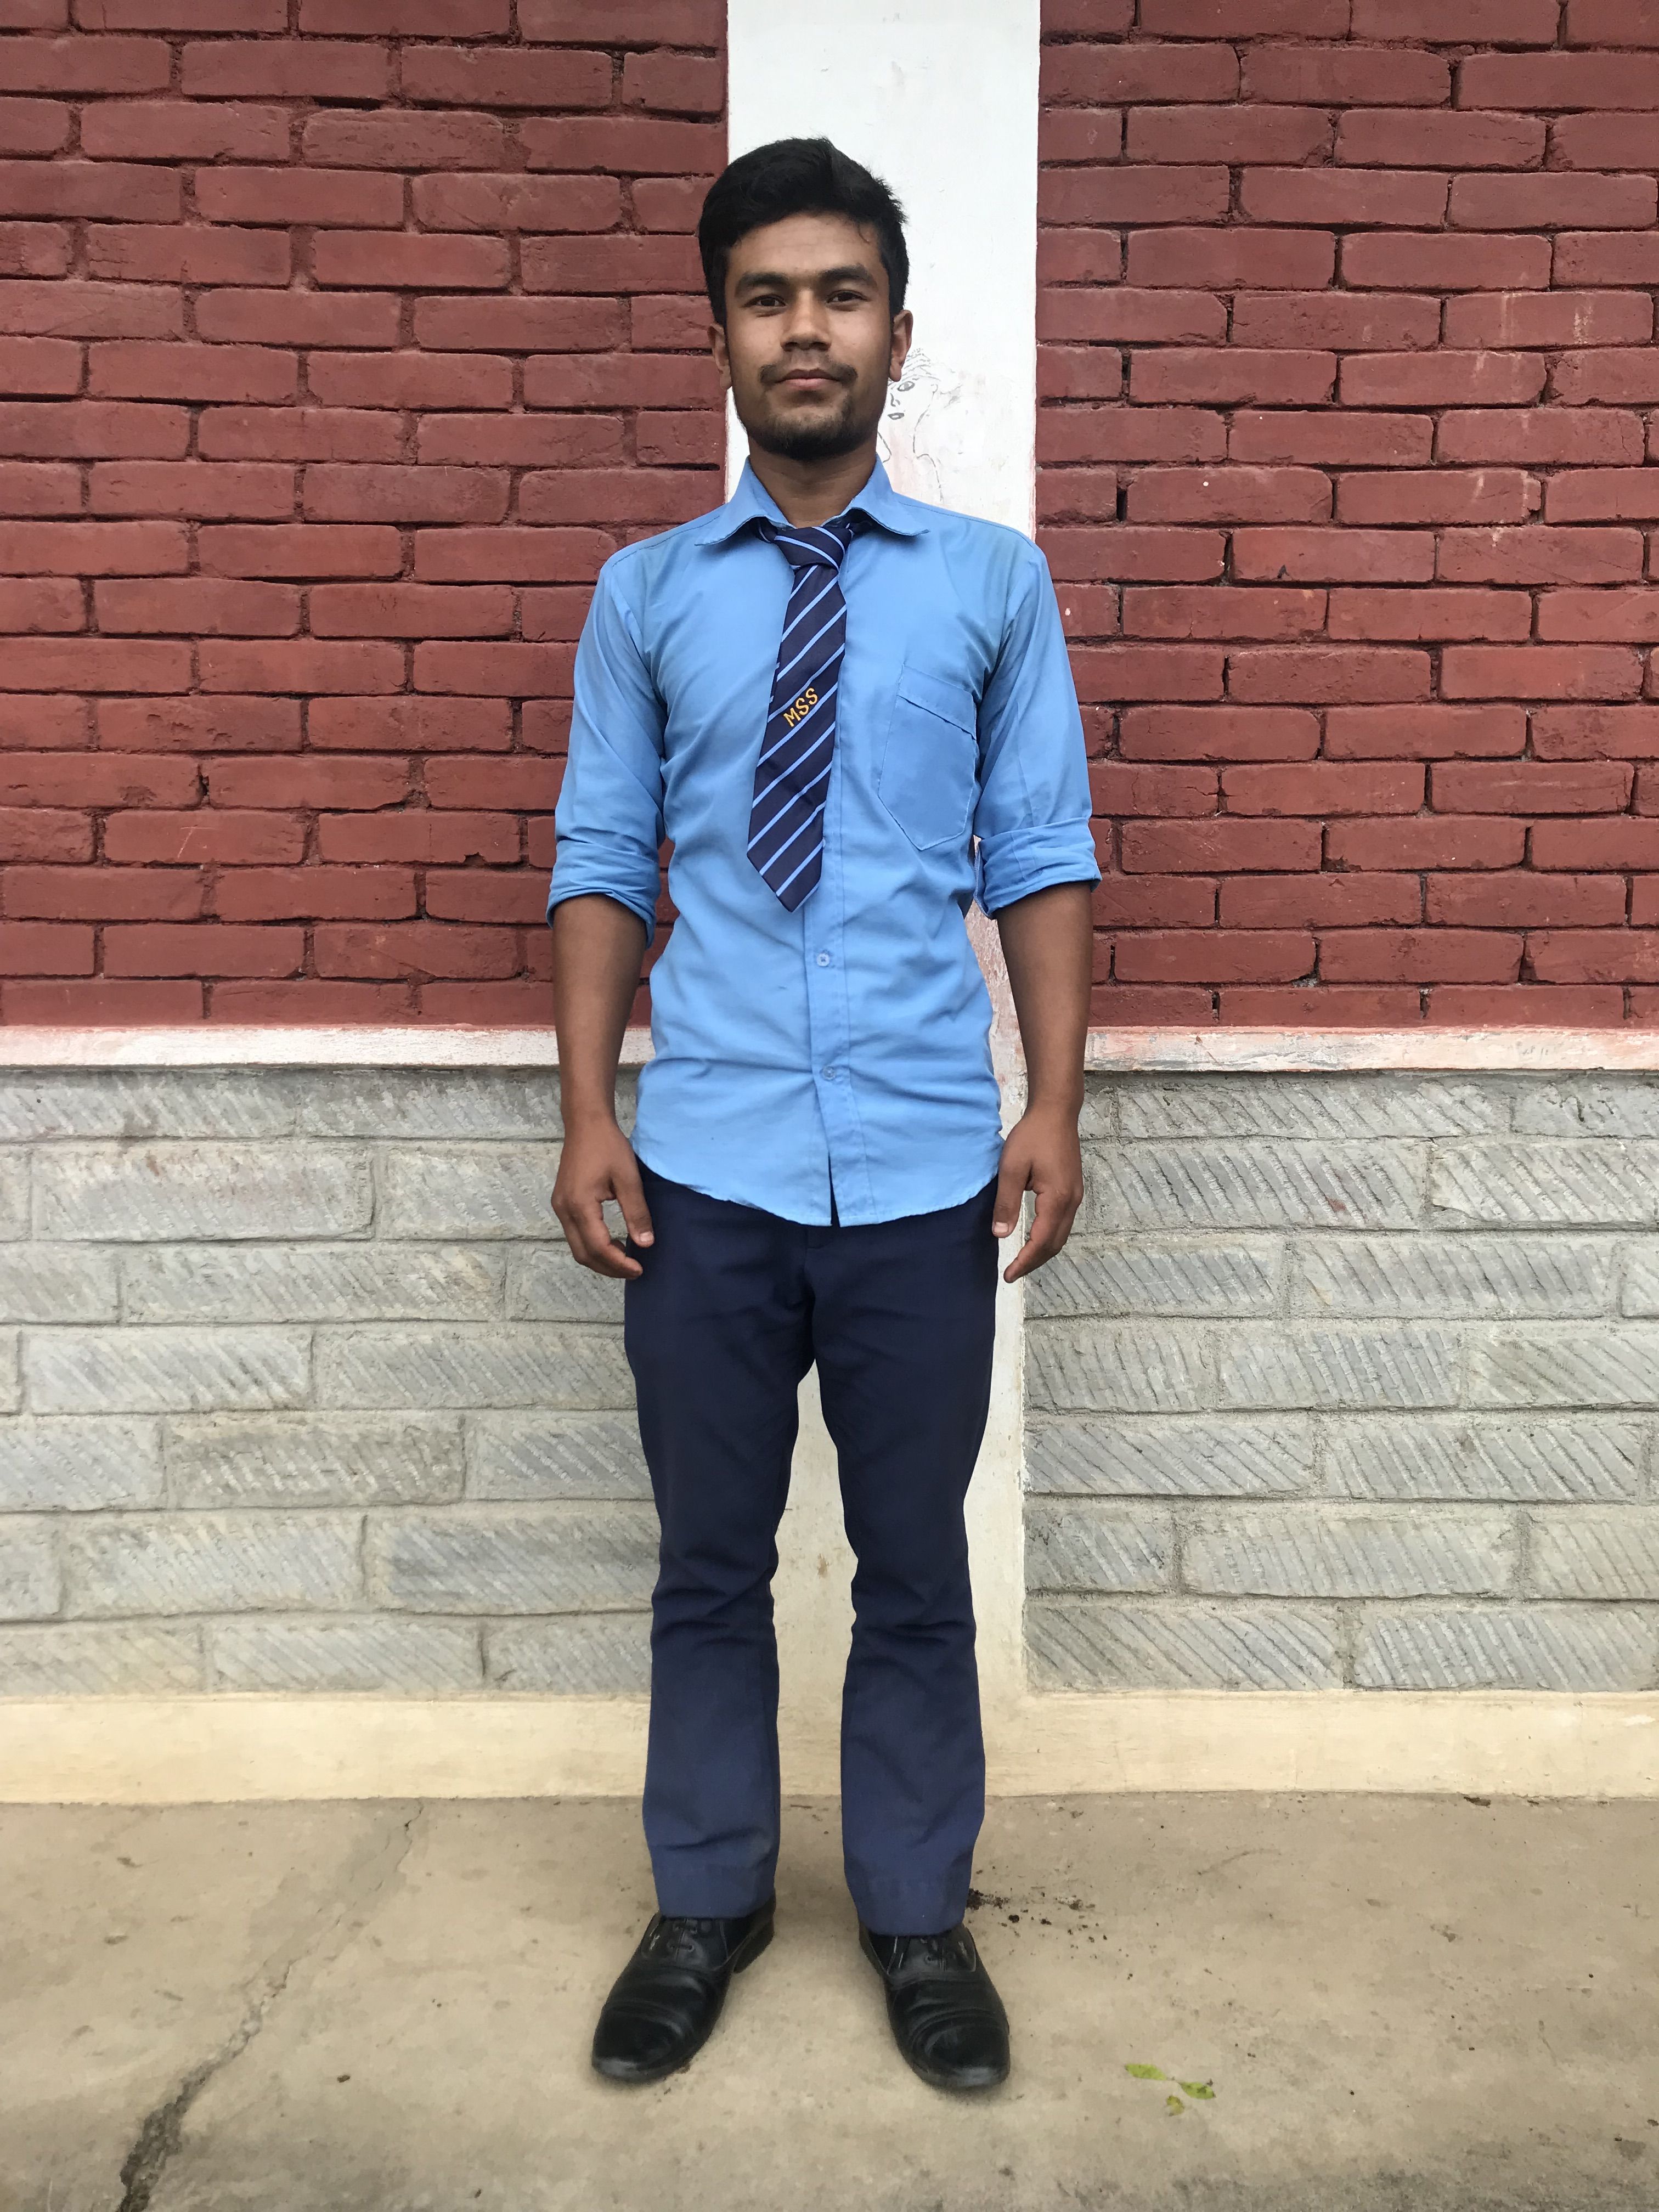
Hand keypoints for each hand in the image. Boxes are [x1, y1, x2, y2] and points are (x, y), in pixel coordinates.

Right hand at [552, 1116, 654, 1279]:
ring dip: (600, 1258)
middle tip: (634, 1270)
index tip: (640, 1269)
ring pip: (577, 1247)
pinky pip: (575, 1234)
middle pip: (583, 1254)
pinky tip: (612, 1242)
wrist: (585, 1124)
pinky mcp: (562, 1203)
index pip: (598, 1247)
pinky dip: (593, 1245)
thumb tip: (645, 1244)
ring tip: (625, 1259)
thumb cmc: (609, 1147)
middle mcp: (564, 1210)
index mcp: (579, 1205)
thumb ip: (636, 1212)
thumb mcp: (628, 1178)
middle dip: (608, 1267)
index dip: (619, 1264)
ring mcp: (560, 1207)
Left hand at [992, 1103, 1082, 1284]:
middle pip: (1055, 1244)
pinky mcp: (1073, 1189)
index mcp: (1057, 1199)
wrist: (1056, 1112)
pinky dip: (1049, 1237)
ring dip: (1042, 1251)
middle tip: (1012, 1272)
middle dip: (1034, 1261)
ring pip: (1061, 1235)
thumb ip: (1006, 1203)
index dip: (1025, 1262)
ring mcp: (1075, 1196)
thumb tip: (1000, 1235)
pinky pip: (1063, 1223)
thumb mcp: (1011, 1168)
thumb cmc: (1032, 1136)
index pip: (1041, 1242)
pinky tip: (1035, 1237)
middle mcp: (1071, 1202)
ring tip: (1022, 1260)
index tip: (1008, 1275)